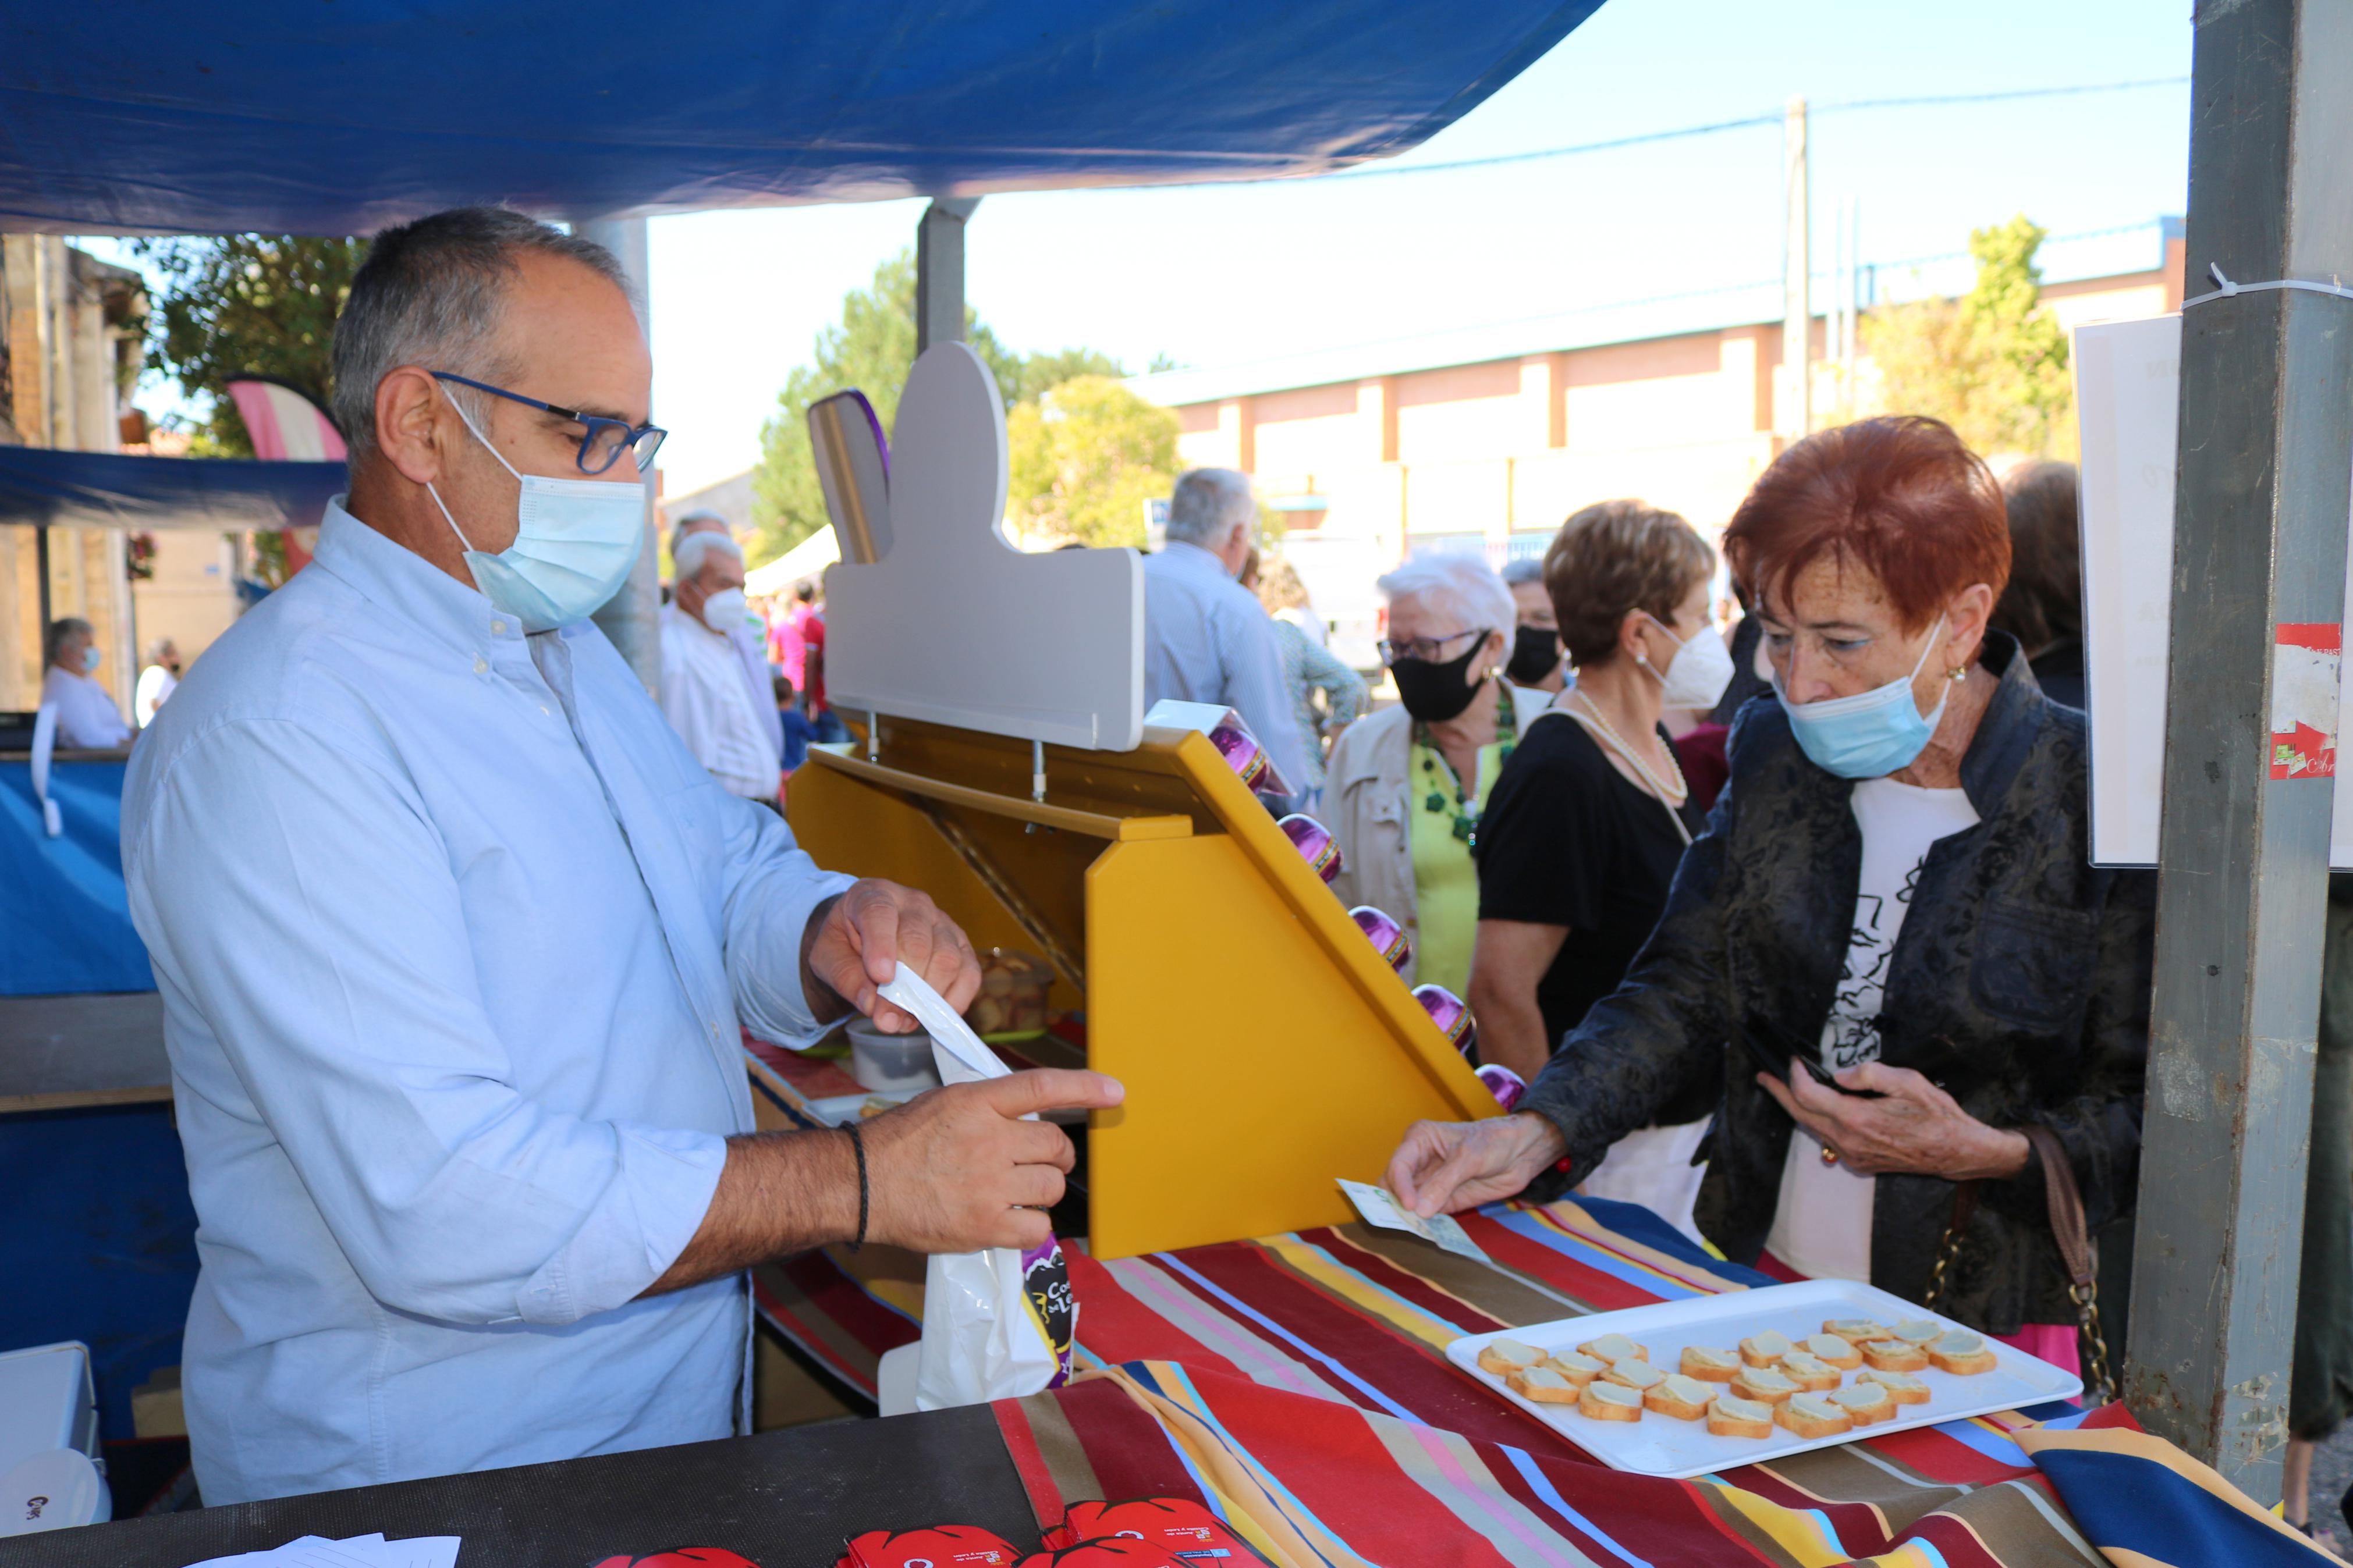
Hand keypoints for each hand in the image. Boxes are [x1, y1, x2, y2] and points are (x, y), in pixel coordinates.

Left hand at [804, 879, 978, 1031]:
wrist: (861, 937)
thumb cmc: (843, 943)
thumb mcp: (827, 958)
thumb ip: (846, 980)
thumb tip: (878, 1009)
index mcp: (873, 895)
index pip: (879, 914)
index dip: (881, 946)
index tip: (880, 977)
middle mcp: (913, 903)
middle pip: (918, 942)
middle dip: (904, 987)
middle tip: (886, 1019)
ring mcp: (942, 922)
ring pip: (947, 959)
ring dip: (927, 997)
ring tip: (904, 1018)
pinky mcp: (961, 945)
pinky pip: (969, 974)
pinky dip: (954, 1000)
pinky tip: (933, 1014)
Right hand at [861, 1068, 1125, 1251]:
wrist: (862, 1184)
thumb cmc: (900, 1143)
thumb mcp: (945, 1103)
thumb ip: (989, 1106)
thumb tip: (1028, 1115)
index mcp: (978, 1102)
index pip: (1043, 1088)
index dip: (1085, 1088)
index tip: (1115, 1092)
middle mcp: (989, 1139)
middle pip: (1056, 1146)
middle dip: (1055, 1156)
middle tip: (1038, 1163)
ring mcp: (989, 1184)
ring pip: (1051, 1186)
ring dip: (1041, 1190)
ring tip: (1015, 1191)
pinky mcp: (986, 1225)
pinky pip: (1037, 1227)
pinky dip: (1030, 1226)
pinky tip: (1010, 1220)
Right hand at [1385, 1113, 1566, 1217]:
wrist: (1521, 1152)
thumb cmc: (1494, 1141)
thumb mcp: (1469, 1157)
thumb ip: (1443, 1183)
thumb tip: (1419, 1211)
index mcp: (1418, 1140)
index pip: (1398, 1165)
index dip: (1399, 1186)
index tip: (1410, 1206)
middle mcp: (1418, 1161)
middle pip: (1393, 1185)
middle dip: (1395, 1203)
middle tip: (1401, 1223)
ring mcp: (1428, 1183)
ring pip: (1406, 1203)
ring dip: (1407, 1217)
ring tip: (1412, 1231)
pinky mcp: (1442, 1201)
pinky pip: (1425, 1216)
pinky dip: (1423, 1225)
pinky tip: (1426, 1233)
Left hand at [1757, 1060, 2030, 1179]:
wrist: (1957, 1152)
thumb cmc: (1937, 1116)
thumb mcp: (1908, 1082)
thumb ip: (1870, 1073)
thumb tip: (1841, 1075)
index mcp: (1857, 1119)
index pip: (1809, 1096)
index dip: (1795, 1076)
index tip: (1793, 1060)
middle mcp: (1849, 1140)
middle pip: (1801, 1115)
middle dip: (1779, 1093)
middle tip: (1763, 1077)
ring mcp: (1853, 1155)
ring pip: (1812, 1129)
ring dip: (1795, 1108)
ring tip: (1780, 1089)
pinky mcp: (1860, 1162)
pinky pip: (1828, 1139)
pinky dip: (1816, 1121)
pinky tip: (1815, 1109)